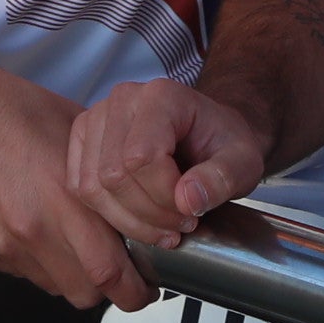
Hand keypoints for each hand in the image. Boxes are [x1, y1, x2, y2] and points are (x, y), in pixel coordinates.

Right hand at [0, 61, 145, 308]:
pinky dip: (34, 260)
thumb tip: (136, 206)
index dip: (136, 288)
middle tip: (117, 268)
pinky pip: (19, 270)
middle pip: (85, 293)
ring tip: (69, 239)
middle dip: (108, 288)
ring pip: (52, 285)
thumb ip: (106, 177)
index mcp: (63, 197)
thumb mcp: (74, 129)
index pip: (110, 272)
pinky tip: (28, 224)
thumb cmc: (8, 107)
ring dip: (69, 273)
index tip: (147, 282)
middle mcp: (30, 229)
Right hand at [70, 75, 268, 246]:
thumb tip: (186, 199)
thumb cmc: (224, 145)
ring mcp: (97, 117)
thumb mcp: (243, 163)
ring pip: (92, 186)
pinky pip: (80, 187)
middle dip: (148, 213)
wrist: (211, 135)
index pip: (141, 157)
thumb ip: (222, 178)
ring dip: (128, 220)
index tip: (190, 211)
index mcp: (161, 96)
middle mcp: (122, 99)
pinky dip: (108, 214)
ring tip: (163, 227)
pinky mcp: (84, 139)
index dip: (163, 196)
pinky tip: (139, 219)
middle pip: (113, 175)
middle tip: (179, 224)